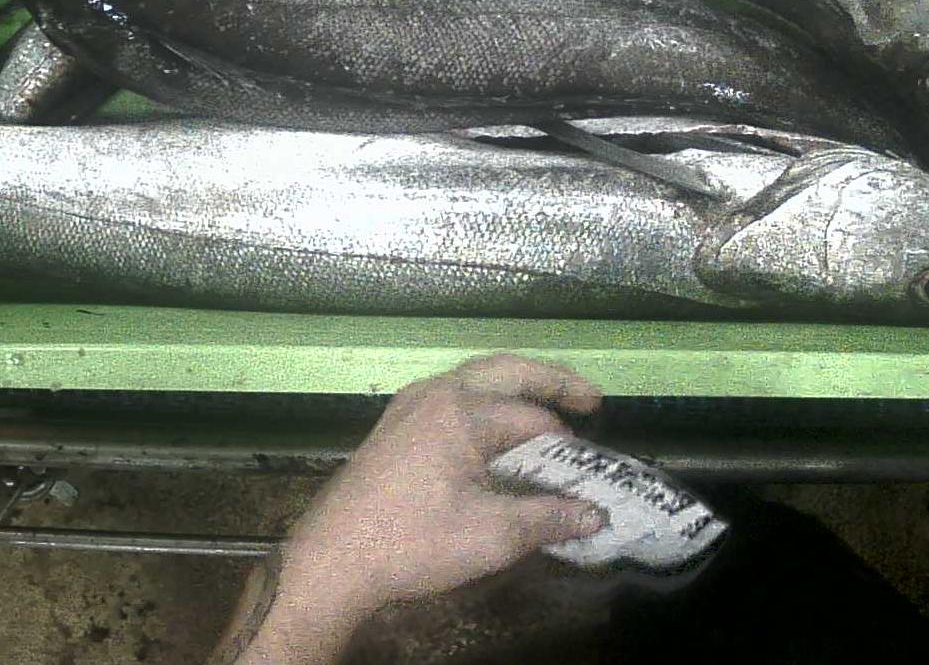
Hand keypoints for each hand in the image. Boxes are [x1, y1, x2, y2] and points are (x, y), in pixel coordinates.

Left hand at [211, 354, 605, 664]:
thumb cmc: (412, 542)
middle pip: (507, 371)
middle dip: (552, 380)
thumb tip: (595, 515)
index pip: (533, 420)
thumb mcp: (491, 536)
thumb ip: (548, 518)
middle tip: (591, 398)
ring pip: (476, 378)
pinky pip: (453, 395)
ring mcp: (411, 404)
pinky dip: (486, 400)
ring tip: (551, 404)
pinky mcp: (396, 423)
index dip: (567, 446)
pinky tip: (497, 427)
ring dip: (516, 387)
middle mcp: (436, 393)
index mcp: (461, 411)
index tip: (592, 471)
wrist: (333, 557)